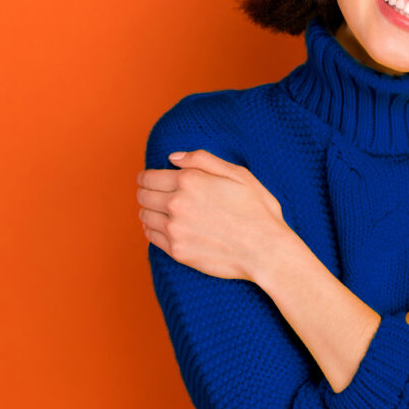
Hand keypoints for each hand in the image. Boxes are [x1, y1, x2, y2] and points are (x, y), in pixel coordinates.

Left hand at [136, 150, 290, 282]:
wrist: (266, 249)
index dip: (147, 177)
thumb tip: (172, 158)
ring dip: (148, 211)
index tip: (149, 179)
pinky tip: (164, 227)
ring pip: (144, 216)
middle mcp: (177, 204)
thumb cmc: (257, 210)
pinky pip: (151, 237)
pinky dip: (152, 229)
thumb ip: (203, 160)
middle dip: (146, 192)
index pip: (149, 177)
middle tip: (153, 193)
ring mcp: (175, 229)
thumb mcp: (238, 174)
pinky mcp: (177, 251)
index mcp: (190, 181)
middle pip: (143, 195)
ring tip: (159, 210)